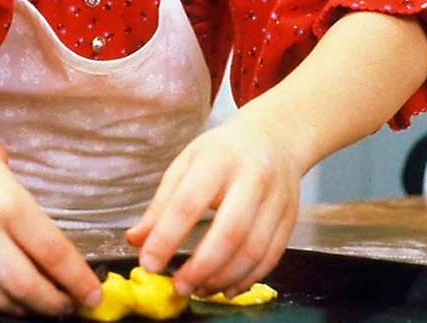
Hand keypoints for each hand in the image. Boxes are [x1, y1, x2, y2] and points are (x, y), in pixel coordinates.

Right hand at [0, 130, 100, 316]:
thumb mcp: (9, 183)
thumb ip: (31, 224)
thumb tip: (60, 263)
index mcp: (7, 205)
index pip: (53, 254)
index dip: (77, 281)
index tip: (92, 294)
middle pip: (27, 287)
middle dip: (56, 304)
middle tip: (70, 305)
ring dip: (27, 309)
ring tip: (43, 305)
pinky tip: (12, 299)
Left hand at [125, 116, 300, 298]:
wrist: (274, 138)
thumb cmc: (222, 153)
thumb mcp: (186, 165)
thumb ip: (162, 204)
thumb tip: (136, 240)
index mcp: (218, 160)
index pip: (188, 203)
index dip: (166, 238)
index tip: (149, 264)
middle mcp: (252, 178)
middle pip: (230, 231)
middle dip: (201, 267)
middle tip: (178, 287)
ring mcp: (277, 199)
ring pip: (253, 250)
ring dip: (223, 278)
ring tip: (198, 289)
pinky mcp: (290, 218)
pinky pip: (271, 257)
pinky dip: (247, 279)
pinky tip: (226, 288)